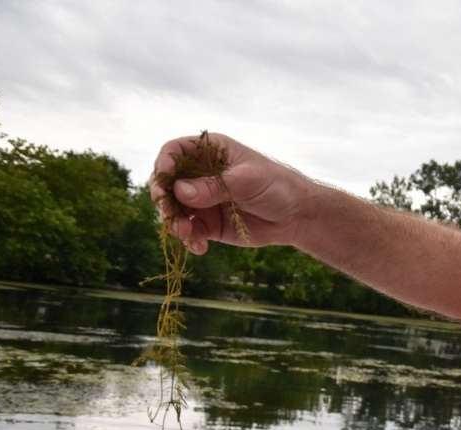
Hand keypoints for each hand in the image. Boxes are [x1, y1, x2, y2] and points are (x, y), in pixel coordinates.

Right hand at [149, 133, 318, 253]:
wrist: (297, 216)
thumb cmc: (277, 186)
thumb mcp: (247, 181)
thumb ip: (214, 186)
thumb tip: (180, 191)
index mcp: (210, 152)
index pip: (175, 151)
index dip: (164, 164)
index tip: (164, 181)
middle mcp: (200, 174)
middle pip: (167, 183)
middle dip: (163, 199)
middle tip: (169, 214)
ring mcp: (202, 200)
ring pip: (174, 210)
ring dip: (174, 223)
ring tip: (187, 234)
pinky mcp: (208, 224)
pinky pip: (188, 231)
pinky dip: (189, 239)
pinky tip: (200, 247)